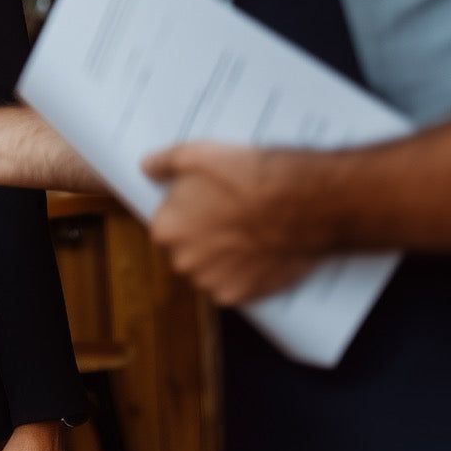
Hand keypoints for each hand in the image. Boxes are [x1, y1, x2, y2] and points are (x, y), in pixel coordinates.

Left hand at [142, 141, 320, 305]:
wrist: (303, 203)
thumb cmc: (250, 177)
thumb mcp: (198, 154)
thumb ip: (165, 162)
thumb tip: (147, 167)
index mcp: (166, 229)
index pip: (168, 224)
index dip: (190, 212)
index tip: (209, 203)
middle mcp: (182, 261)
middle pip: (187, 249)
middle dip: (204, 237)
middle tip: (232, 217)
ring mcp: (212, 282)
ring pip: (211, 270)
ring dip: (223, 258)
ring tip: (249, 233)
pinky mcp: (241, 296)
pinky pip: (236, 287)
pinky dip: (245, 275)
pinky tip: (260, 253)